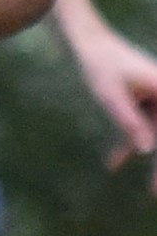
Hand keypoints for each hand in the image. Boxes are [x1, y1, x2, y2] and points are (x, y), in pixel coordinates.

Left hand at [72, 22, 156, 190]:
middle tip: (156, 193)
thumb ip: (130, 123)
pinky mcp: (144, 98)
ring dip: (151, 159)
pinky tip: (112, 164)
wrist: (86, 43)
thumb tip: (147, 151)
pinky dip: (130, 143)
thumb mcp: (112, 97)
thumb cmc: (100, 65)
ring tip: (151, 191)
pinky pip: (143, 125)